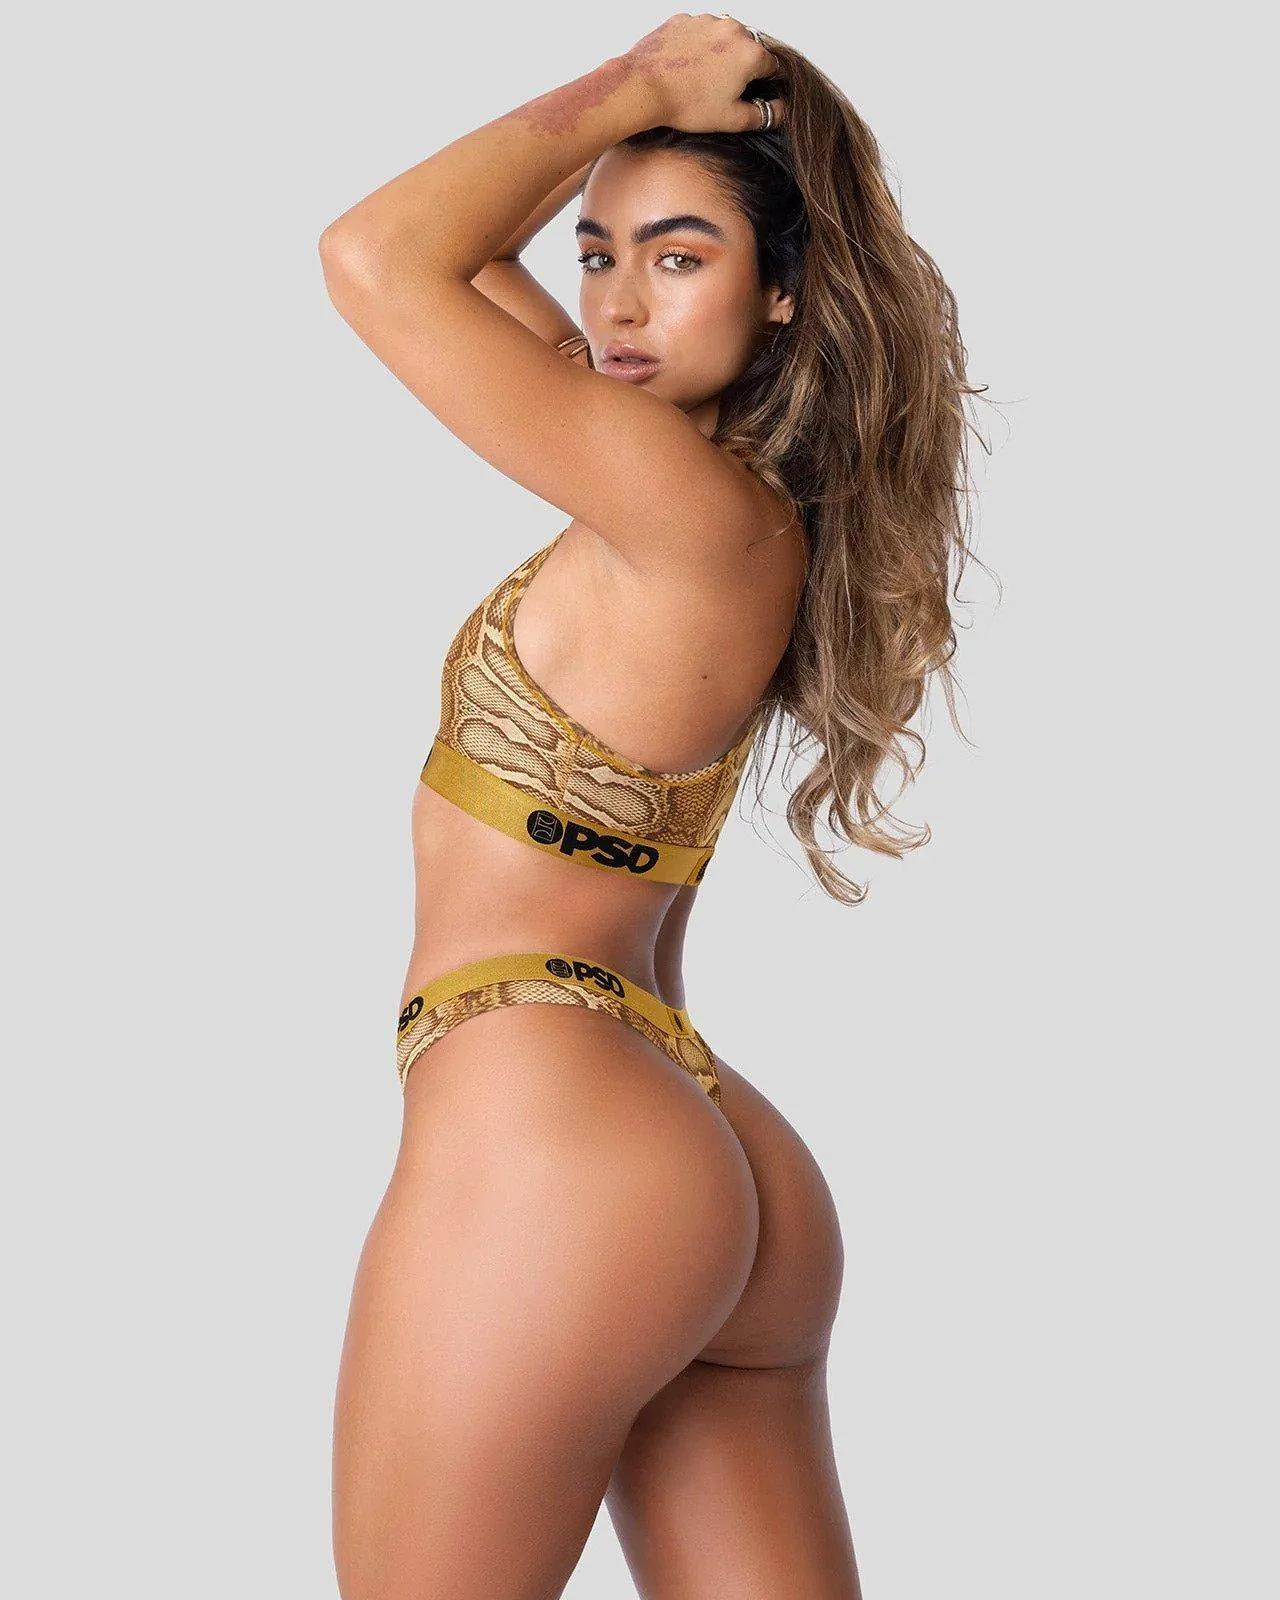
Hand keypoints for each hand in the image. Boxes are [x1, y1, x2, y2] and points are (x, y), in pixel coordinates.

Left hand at [624, 13, 784, 134]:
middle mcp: (733, 30)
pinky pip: (698, 33)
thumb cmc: (685, 103)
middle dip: (740, 67)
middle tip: (721, 91)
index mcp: (751, 54)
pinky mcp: (683, 20)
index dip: (763, 83)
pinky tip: (685, 68)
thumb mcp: (731, 119)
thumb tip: (780, 110)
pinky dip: (696, 47)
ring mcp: (707, 21)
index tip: (751, 93)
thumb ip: (763, 115)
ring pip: (723, 38)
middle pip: (748, 48)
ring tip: (700, 80)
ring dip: (718, 55)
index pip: (772, 66)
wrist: (644, 88)